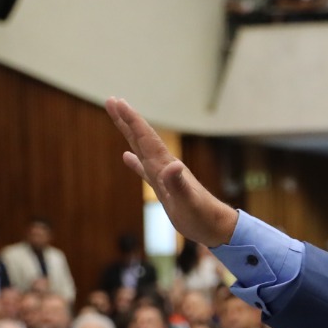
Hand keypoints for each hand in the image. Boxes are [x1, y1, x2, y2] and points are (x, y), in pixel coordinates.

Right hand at [106, 99, 237, 247]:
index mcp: (166, 166)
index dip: (131, 120)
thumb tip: (172, 165)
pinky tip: (126, 157)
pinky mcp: (164, 188)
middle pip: (142, 138)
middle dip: (127, 120)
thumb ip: (178, 184)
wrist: (216, 227)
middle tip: (112, 100)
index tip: (116, 102)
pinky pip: (144, 169)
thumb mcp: (188, 202)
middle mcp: (164, 167)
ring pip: (142, 149)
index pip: (145, 138)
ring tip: (118, 119)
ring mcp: (164, 176)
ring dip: (129, 134)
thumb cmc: (202, 216)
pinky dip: (134, 162)